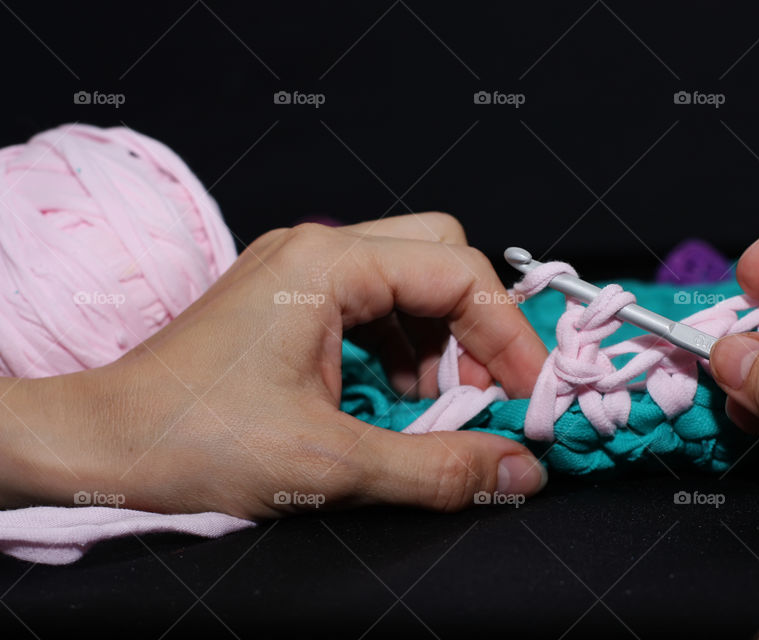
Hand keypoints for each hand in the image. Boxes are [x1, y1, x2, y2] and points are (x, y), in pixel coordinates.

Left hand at [0, 213, 548, 517]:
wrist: (102, 445)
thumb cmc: (195, 443)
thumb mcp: (330, 466)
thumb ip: (437, 467)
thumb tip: (521, 470)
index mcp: (328, 266)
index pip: (459, 272)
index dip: (509, 334)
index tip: (531, 395)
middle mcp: (317, 252)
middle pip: (441, 256)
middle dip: (477, 326)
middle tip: (486, 395)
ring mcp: (301, 272)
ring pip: (411, 280)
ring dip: (443, 341)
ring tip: (443, 407)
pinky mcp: (290, 302)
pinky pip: (375, 306)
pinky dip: (405, 349)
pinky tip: (400, 400)